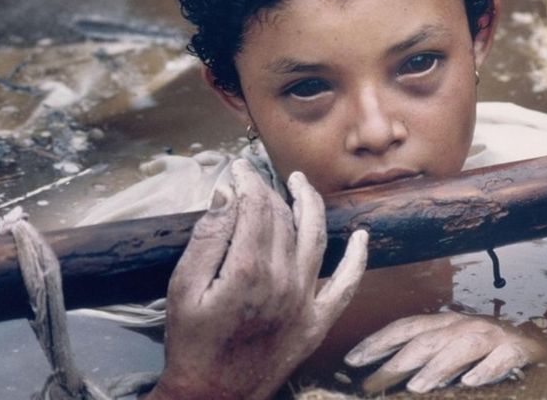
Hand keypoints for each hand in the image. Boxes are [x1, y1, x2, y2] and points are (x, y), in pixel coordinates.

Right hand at [145, 159, 368, 399]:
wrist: (212, 396)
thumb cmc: (192, 343)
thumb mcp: (183, 288)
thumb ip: (208, 238)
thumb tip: (229, 195)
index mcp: (248, 270)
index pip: (255, 206)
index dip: (247, 181)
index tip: (238, 169)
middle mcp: (283, 280)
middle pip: (283, 219)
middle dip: (269, 190)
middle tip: (256, 178)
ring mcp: (305, 301)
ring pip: (316, 238)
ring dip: (311, 205)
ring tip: (301, 184)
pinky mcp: (317, 322)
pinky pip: (347, 285)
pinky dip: (358, 259)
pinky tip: (362, 237)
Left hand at [344, 311, 542, 393]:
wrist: (534, 342)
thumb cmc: (483, 350)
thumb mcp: (449, 348)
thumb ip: (422, 358)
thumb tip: (380, 376)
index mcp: (444, 323)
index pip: (405, 328)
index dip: (378, 341)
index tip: (351, 360)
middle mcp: (464, 325)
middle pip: (426, 341)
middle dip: (395, 362)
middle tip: (371, 385)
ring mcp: (491, 336)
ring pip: (460, 348)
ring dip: (437, 367)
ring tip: (416, 387)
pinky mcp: (517, 350)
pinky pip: (501, 359)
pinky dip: (486, 370)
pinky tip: (471, 383)